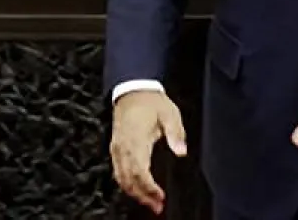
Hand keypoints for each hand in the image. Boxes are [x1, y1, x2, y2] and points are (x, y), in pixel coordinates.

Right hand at [109, 90, 186, 213]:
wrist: (133, 90)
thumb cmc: (151, 102)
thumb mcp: (170, 113)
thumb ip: (176, 133)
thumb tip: (181, 151)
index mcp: (136, 139)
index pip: (140, 171)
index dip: (149, 188)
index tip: (160, 197)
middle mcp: (123, 146)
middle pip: (129, 179)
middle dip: (142, 196)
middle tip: (157, 207)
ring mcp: (117, 148)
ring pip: (121, 178)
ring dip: (134, 193)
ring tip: (149, 203)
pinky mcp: (115, 148)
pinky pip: (117, 171)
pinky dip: (126, 184)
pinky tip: (136, 190)